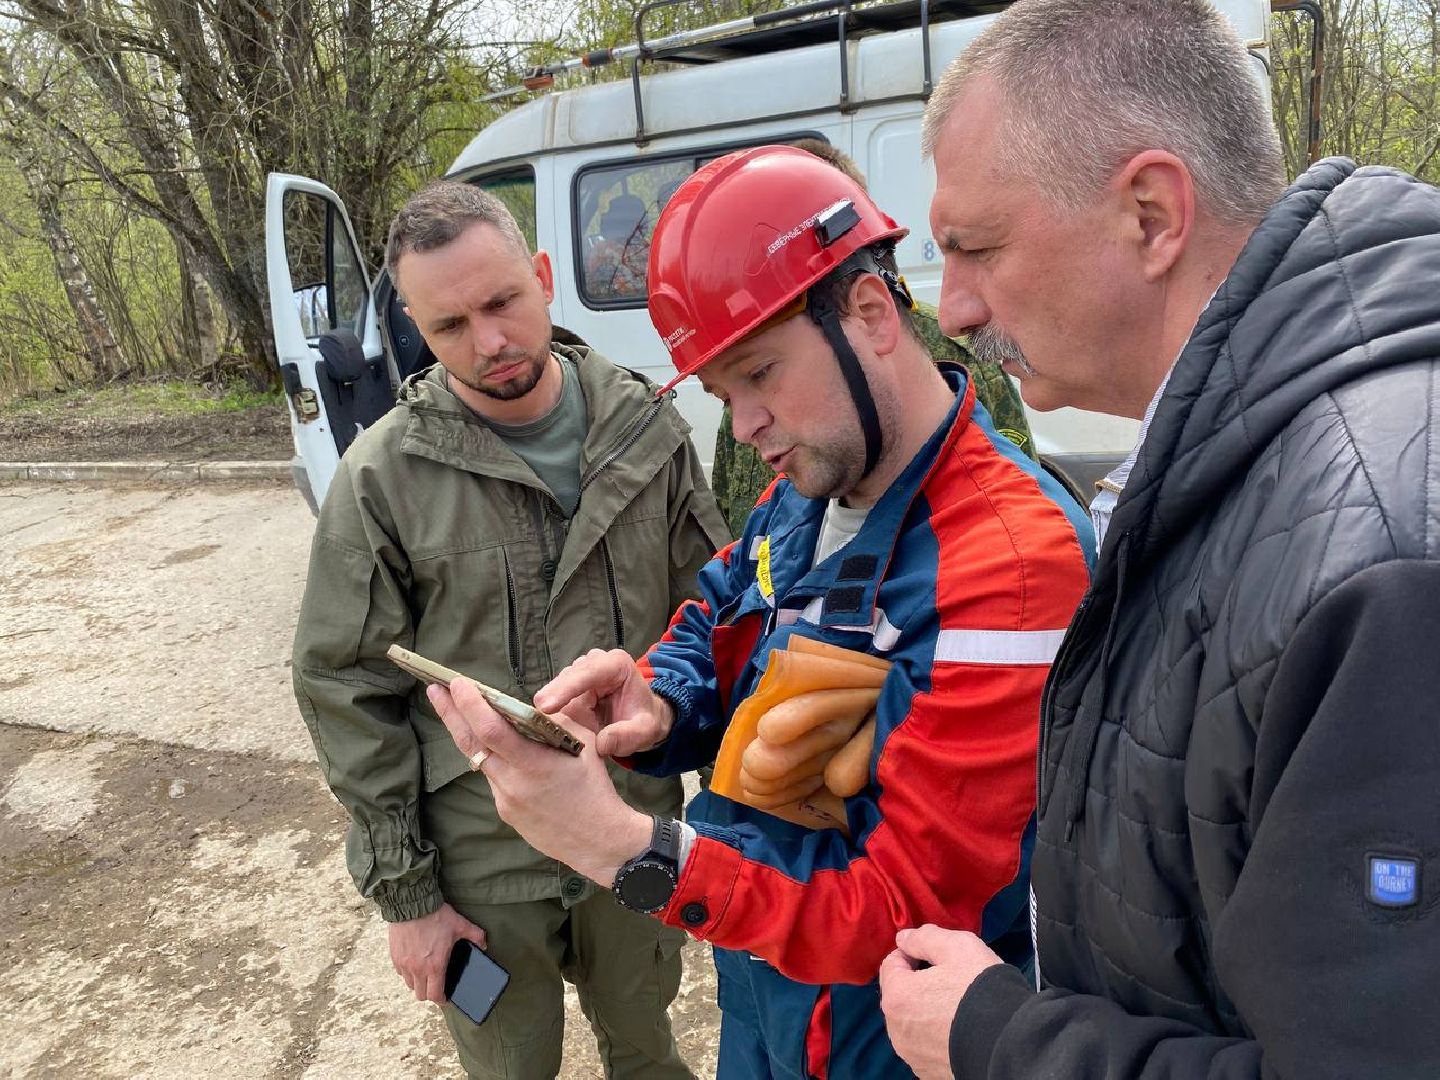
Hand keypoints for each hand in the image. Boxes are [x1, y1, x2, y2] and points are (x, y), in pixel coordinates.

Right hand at [387, 902, 486, 1003]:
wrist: (412, 904)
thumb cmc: (436, 915)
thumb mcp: (460, 925)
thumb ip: (475, 936)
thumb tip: (484, 944)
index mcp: (435, 966)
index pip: (435, 995)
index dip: (442, 1000)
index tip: (446, 998)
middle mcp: (417, 969)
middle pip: (421, 995)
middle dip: (430, 993)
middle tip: (436, 986)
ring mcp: (404, 964)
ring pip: (409, 984)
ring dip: (418, 983)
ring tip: (425, 974)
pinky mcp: (394, 956)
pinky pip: (400, 972)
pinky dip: (407, 971)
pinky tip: (414, 962)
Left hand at [428, 678, 653, 887]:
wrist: (598, 840)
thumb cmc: (594, 788)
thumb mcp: (582, 745)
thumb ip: (553, 724)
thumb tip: (529, 708)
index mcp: (534, 764)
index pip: (492, 731)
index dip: (470, 706)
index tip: (457, 684)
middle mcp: (512, 783)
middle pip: (472, 744)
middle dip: (450, 713)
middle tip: (434, 688)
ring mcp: (505, 800)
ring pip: (480, 760)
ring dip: (468, 734)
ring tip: (455, 710)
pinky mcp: (505, 812)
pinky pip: (494, 778)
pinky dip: (493, 759)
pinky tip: (497, 750)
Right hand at [533, 648, 674, 757]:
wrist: (642, 718)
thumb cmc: (645, 720)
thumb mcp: (645, 731)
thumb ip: (626, 736)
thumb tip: (601, 743)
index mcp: (616, 665)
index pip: (589, 673)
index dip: (566, 688)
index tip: (546, 706)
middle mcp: (595, 662)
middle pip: (567, 678)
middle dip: (552, 697)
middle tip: (534, 718)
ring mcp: (580, 672)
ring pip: (558, 687)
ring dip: (551, 706)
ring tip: (540, 725)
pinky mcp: (569, 685)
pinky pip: (556, 697)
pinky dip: (551, 711)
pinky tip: (544, 724)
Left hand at [878, 925, 1002, 1079]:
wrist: (1011, 1043)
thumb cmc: (981, 989)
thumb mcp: (957, 947)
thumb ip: (924, 938)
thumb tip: (904, 938)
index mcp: (897, 997)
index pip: (892, 963)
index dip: (913, 953)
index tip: (936, 955)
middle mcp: (897, 1030)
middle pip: (901, 995)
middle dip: (919, 983)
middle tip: (950, 978)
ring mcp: (913, 1054)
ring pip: (912, 1021)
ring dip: (926, 1010)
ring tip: (957, 1004)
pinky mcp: (930, 1072)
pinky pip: (926, 1045)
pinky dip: (936, 1034)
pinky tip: (959, 1027)